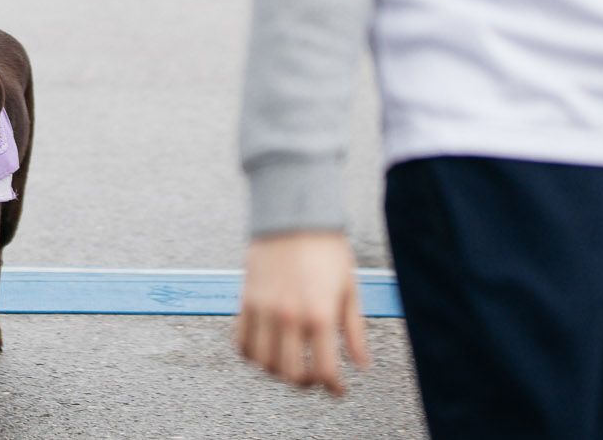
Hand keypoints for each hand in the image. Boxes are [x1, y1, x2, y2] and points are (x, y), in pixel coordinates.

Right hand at [235, 231, 370, 395]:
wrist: (293, 214)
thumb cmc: (326, 248)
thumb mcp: (350, 289)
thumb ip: (355, 331)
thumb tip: (361, 364)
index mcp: (320, 314)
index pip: (324, 371)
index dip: (334, 388)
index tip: (338, 388)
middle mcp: (289, 316)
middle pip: (290, 373)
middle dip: (306, 383)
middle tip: (314, 377)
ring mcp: (264, 309)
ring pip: (263, 362)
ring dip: (277, 371)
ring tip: (290, 363)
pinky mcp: (246, 300)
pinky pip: (241, 341)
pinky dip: (252, 354)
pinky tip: (266, 350)